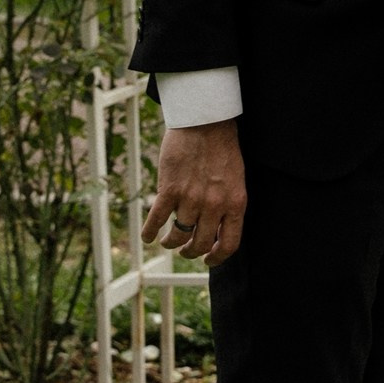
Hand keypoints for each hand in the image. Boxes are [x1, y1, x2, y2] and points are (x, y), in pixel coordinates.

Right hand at [143, 119, 246, 266]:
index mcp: (235, 203)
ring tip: (167, 242)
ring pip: (178, 235)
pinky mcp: (169, 189)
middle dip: (190, 252)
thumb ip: (227, 204)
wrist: (205, 122)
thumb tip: (215, 229)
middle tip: (184, 251)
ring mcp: (191, 198)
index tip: (208, 260)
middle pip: (200, 244)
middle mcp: (214, 205)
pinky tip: (148, 236)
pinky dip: (150, 231)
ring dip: (171, 243)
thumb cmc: (222, 148)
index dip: (217, 258)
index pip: (228, 244)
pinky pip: (157, 219)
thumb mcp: (236, 179)